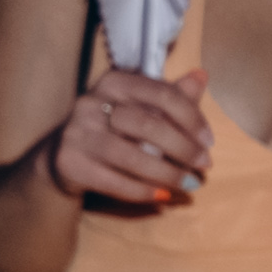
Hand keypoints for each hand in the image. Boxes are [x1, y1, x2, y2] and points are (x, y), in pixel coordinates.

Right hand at [41, 64, 214, 210]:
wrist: (63, 155)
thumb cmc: (112, 128)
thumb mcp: (140, 107)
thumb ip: (171, 96)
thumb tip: (202, 76)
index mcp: (115, 82)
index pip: (161, 93)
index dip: (191, 118)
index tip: (209, 142)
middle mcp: (91, 101)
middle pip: (147, 124)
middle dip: (183, 148)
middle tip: (204, 166)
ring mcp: (77, 132)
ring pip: (130, 156)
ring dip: (166, 173)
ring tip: (189, 184)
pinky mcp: (70, 162)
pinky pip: (113, 181)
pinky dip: (142, 190)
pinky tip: (161, 196)